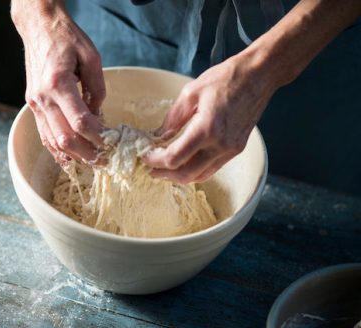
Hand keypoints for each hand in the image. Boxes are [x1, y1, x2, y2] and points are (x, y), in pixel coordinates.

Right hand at [12, 2, 106, 164]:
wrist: (38, 27)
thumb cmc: (66, 38)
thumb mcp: (91, 57)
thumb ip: (97, 88)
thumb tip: (99, 115)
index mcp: (58, 83)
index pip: (80, 121)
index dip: (97, 137)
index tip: (111, 141)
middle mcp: (43, 97)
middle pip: (65, 138)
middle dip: (87, 153)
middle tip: (105, 160)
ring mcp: (34, 103)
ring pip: (52, 141)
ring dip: (73, 155)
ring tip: (91, 162)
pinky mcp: (32, 105)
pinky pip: (43, 134)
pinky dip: (56, 149)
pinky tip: (69, 158)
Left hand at [142, 55, 277, 182]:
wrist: (258, 76)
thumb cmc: (226, 79)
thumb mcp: (190, 93)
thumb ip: (172, 119)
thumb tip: (158, 137)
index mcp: (207, 128)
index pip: (175, 157)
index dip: (155, 160)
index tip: (145, 156)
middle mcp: (221, 144)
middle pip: (186, 174)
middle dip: (164, 174)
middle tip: (150, 170)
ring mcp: (231, 149)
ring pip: (200, 176)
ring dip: (180, 176)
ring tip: (164, 170)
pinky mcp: (236, 149)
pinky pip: (212, 169)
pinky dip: (195, 170)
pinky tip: (184, 163)